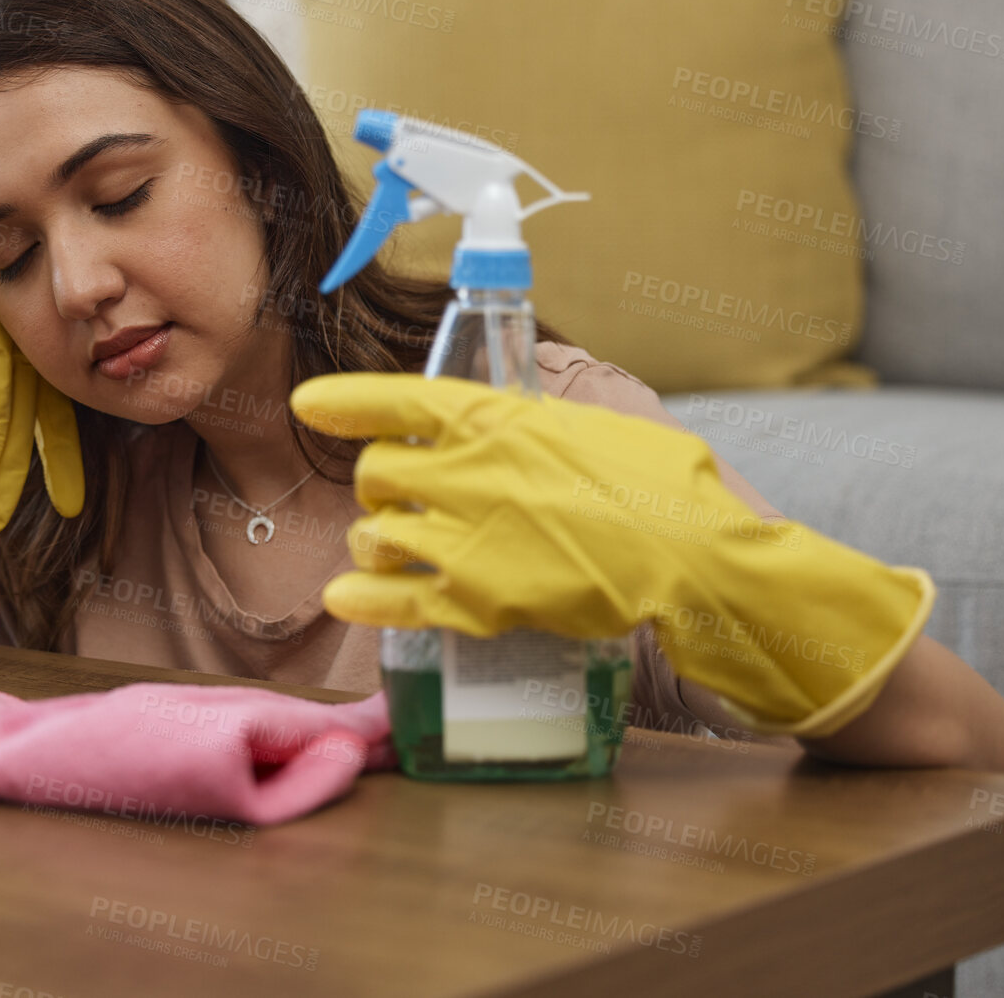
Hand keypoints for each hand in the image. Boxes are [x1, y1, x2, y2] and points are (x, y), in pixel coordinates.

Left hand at [288, 373, 933, 736]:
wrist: (694, 559)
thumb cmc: (662, 483)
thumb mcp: (592, 423)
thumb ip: (533, 417)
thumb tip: (507, 412)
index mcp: (497, 420)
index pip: (398, 400)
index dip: (346, 401)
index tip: (308, 404)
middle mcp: (466, 476)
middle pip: (376, 474)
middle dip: (381, 480)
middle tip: (403, 491)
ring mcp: (466, 543)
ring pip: (375, 534)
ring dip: (378, 537)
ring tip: (395, 543)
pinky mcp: (477, 603)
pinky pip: (393, 599)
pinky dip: (363, 597)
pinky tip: (345, 595)